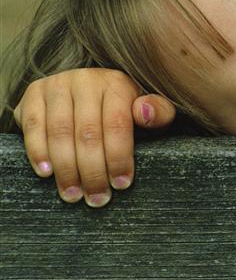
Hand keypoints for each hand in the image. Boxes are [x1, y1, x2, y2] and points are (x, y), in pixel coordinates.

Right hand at [13, 68, 175, 206]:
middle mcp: (86, 80)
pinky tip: (46, 173)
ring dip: (66, 169)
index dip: (119, 157)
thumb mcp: (149, 111)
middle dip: (93, 171)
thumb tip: (144, 112)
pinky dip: (38, 151)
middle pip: (88, 133)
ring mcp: (58, 84)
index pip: (117, 124)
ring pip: (60, 132)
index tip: (121, 184)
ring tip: (73, 194)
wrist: (88, 89)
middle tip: (97, 199)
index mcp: (117, 83)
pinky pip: (33, 125)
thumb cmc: (124, 108)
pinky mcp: (34, 92)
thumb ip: (159, 113)